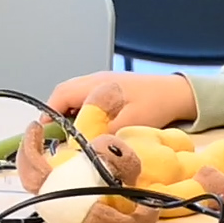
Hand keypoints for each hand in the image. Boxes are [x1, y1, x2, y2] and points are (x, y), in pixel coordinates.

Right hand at [46, 72, 198, 129]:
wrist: (180, 93)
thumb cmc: (157, 104)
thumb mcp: (128, 123)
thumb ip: (101, 131)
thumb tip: (79, 143)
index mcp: (97, 84)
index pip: (61, 95)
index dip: (48, 113)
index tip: (44, 132)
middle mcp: (97, 79)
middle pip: (64, 93)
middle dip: (55, 113)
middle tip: (56, 135)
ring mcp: (104, 81)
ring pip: (75, 95)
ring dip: (69, 112)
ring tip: (71, 132)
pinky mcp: (112, 87)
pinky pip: (88, 97)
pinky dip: (82, 110)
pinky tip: (90, 125)